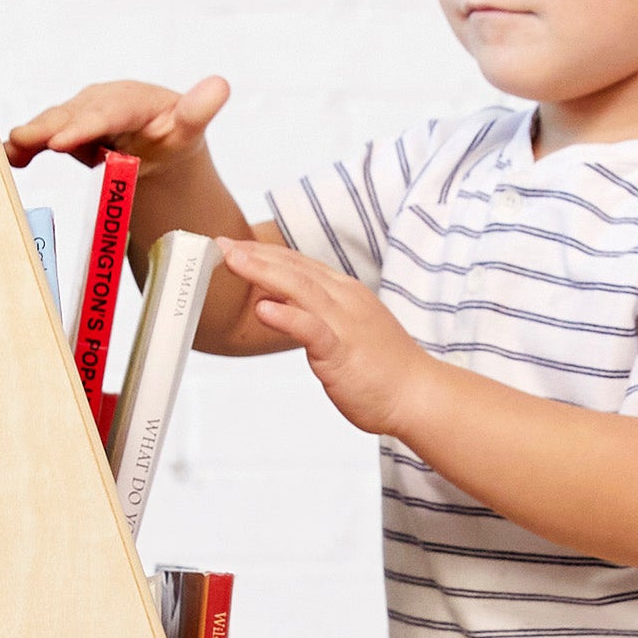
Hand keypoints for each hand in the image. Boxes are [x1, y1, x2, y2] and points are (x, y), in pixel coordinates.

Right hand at [3, 73, 231, 168]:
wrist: (156, 142)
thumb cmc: (173, 137)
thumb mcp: (188, 128)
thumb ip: (198, 110)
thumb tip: (221, 84)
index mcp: (135, 99)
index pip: (108, 112)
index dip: (84, 126)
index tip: (63, 142)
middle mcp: (103, 100)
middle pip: (75, 115)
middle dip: (49, 129)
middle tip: (25, 142)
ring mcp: (82, 112)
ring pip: (55, 122)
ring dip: (32, 136)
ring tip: (12, 150)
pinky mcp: (67, 126)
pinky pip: (45, 135)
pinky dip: (26, 144)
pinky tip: (10, 157)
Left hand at [221, 235, 434, 439]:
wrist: (417, 394)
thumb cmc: (381, 368)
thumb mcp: (345, 330)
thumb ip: (315, 315)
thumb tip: (279, 306)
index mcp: (345, 292)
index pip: (299, 264)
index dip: (265, 253)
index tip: (232, 244)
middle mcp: (345, 299)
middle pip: (295, 269)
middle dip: (256, 254)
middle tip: (221, 243)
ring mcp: (345, 323)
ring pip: (300, 289)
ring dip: (263, 272)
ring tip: (232, 260)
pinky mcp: (343, 351)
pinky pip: (312, 329)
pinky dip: (287, 317)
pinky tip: (262, 309)